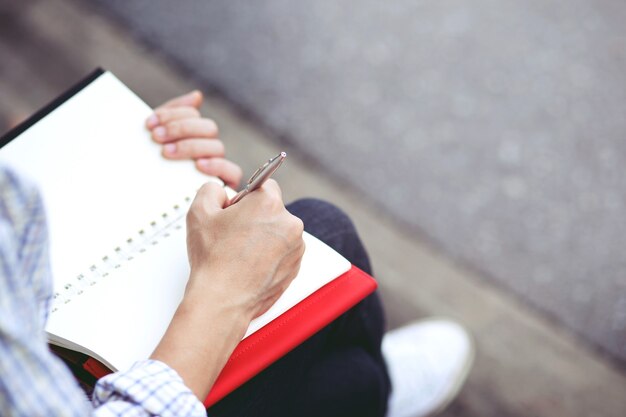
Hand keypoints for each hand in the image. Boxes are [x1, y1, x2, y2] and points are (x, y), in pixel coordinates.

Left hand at [145, 91, 242, 187]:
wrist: (142, 198)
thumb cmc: (152, 169)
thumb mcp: (157, 139)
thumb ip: (174, 114)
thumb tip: (197, 96)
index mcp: (195, 134)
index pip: (195, 115)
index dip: (174, 115)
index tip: (151, 123)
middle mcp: (209, 148)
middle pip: (208, 128)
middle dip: (181, 130)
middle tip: (157, 138)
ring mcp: (218, 165)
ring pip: (216, 146)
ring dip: (191, 147)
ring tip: (167, 153)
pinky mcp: (224, 184)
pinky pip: (231, 171)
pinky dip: (216, 166)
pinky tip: (199, 165)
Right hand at [185, 180, 304, 319]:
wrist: (222, 300)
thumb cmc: (213, 260)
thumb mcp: (199, 212)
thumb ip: (211, 190)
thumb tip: (221, 191)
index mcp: (269, 203)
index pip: (264, 184)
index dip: (246, 197)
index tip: (236, 210)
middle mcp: (289, 223)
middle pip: (272, 210)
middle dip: (255, 218)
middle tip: (234, 235)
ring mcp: (296, 247)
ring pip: (279, 232)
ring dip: (264, 237)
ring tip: (241, 254)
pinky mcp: (296, 266)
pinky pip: (283, 252)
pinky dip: (270, 256)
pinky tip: (250, 265)